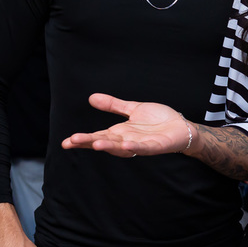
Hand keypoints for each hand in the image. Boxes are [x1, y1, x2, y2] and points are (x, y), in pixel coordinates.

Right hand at [61, 93, 195, 156]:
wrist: (181, 127)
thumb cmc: (158, 120)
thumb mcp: (133, 109)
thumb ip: (113, 105)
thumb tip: (91, 98)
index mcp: (120, 132)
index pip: (98, 136)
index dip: (83, 140)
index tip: (66, 142)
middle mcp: (127, 140)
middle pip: (105, 142)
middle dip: (89, 142)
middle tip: (71, 141)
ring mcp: (141, 144)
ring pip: (122, 147)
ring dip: (109, 146)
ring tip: (95, 143)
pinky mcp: (156, 146)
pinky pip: (144, 148)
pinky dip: (136, 147)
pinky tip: (127, 145)